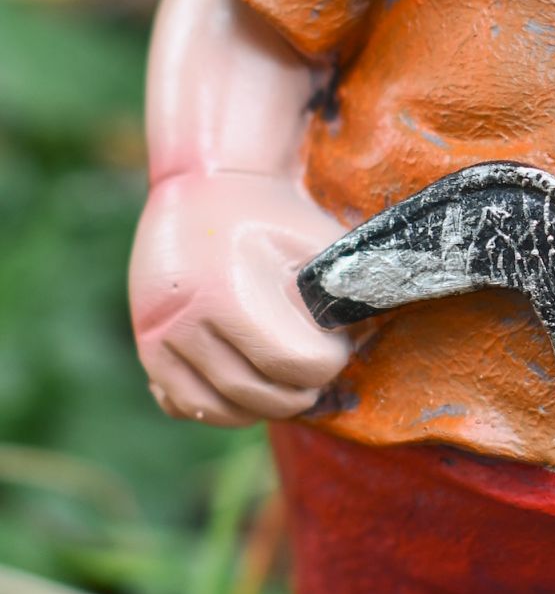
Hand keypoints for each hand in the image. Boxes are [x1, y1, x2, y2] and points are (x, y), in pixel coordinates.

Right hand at [130, 172, 350, 426]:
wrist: (205, 184)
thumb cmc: (274, 216)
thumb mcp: (320, 243)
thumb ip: (347, 291)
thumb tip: (368, 338)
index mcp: (229, 293)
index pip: (296, 366)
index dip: (330, 359)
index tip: (335, 341)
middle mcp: (185, 320)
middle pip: (260, 395)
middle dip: (301, 390)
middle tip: (316, 367)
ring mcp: (158, 336)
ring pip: (218, 409)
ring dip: (262, 406)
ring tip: (285, 381)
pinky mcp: (146, 346)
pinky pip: (180, 404)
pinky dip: (216, 407)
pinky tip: (242, 384)